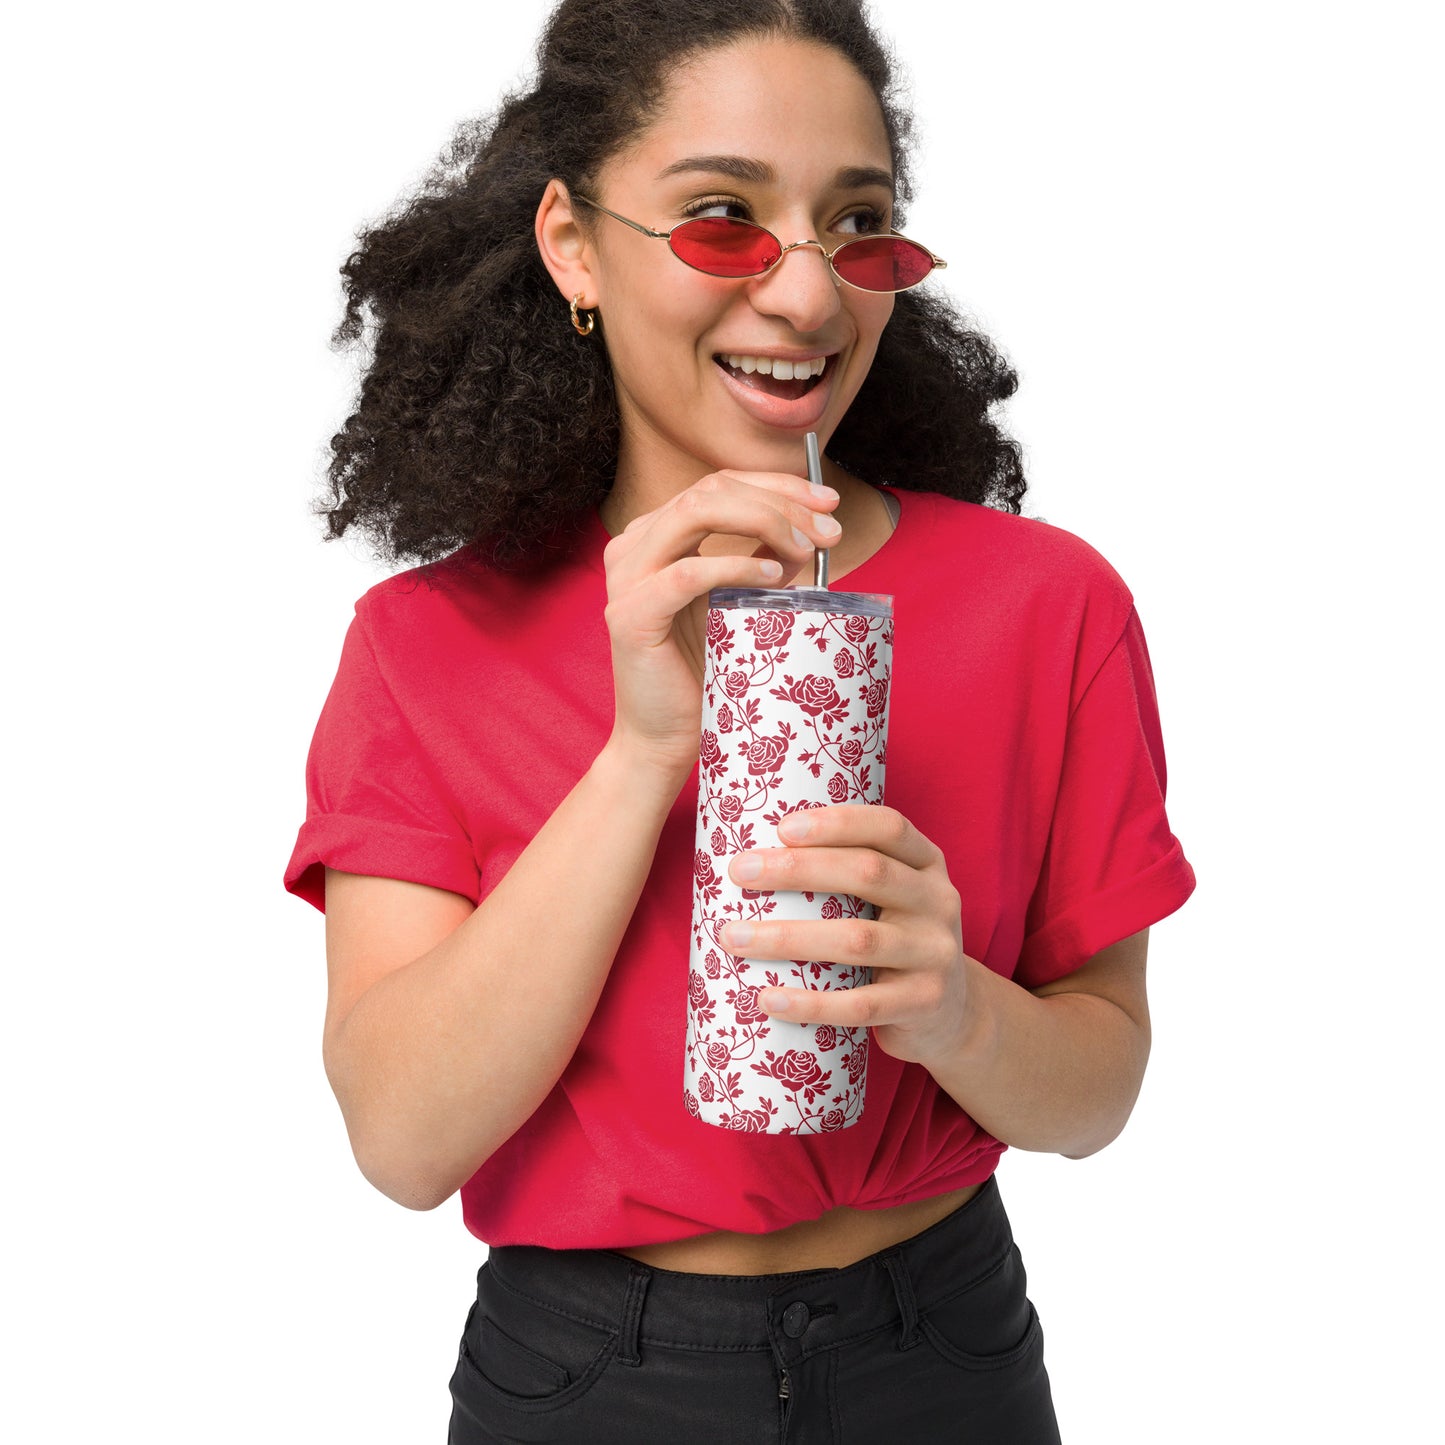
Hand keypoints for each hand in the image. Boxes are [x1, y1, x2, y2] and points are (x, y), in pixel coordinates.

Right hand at [601, 470, 840, 775]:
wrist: (664, 739)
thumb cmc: (703, 675)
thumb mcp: (739, 604)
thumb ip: (760, 562)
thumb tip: (809, 533)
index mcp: (656, 536)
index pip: (719, 484)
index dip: (778, 485)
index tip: (829, 502)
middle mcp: (633, 546)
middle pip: (712, 490)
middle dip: (781, 502)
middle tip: (830, 531)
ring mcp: (626, 578)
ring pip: (697, 512)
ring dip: (764, 522)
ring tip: (807, 551)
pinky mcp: (630, 615)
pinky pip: (689, 572)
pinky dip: (736, 565)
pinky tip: (774, 576)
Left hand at [717, 804, 973, 1068]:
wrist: (951, 1015)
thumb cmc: (894, 941)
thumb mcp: (891, 899)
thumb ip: (849, 876)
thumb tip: (753, 858)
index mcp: (927, 865)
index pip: (889, 827)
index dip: (837, 823)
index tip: (782, 827)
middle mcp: (939, 902)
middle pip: (868, 873)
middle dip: (797, 868)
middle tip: (740, 872)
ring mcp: (935, 954)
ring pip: (857, 940)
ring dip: (787, 938)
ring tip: (733, 938)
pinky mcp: (923, 1003)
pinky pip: (860, 1005)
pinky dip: (810, 1003)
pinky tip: (768, 998)